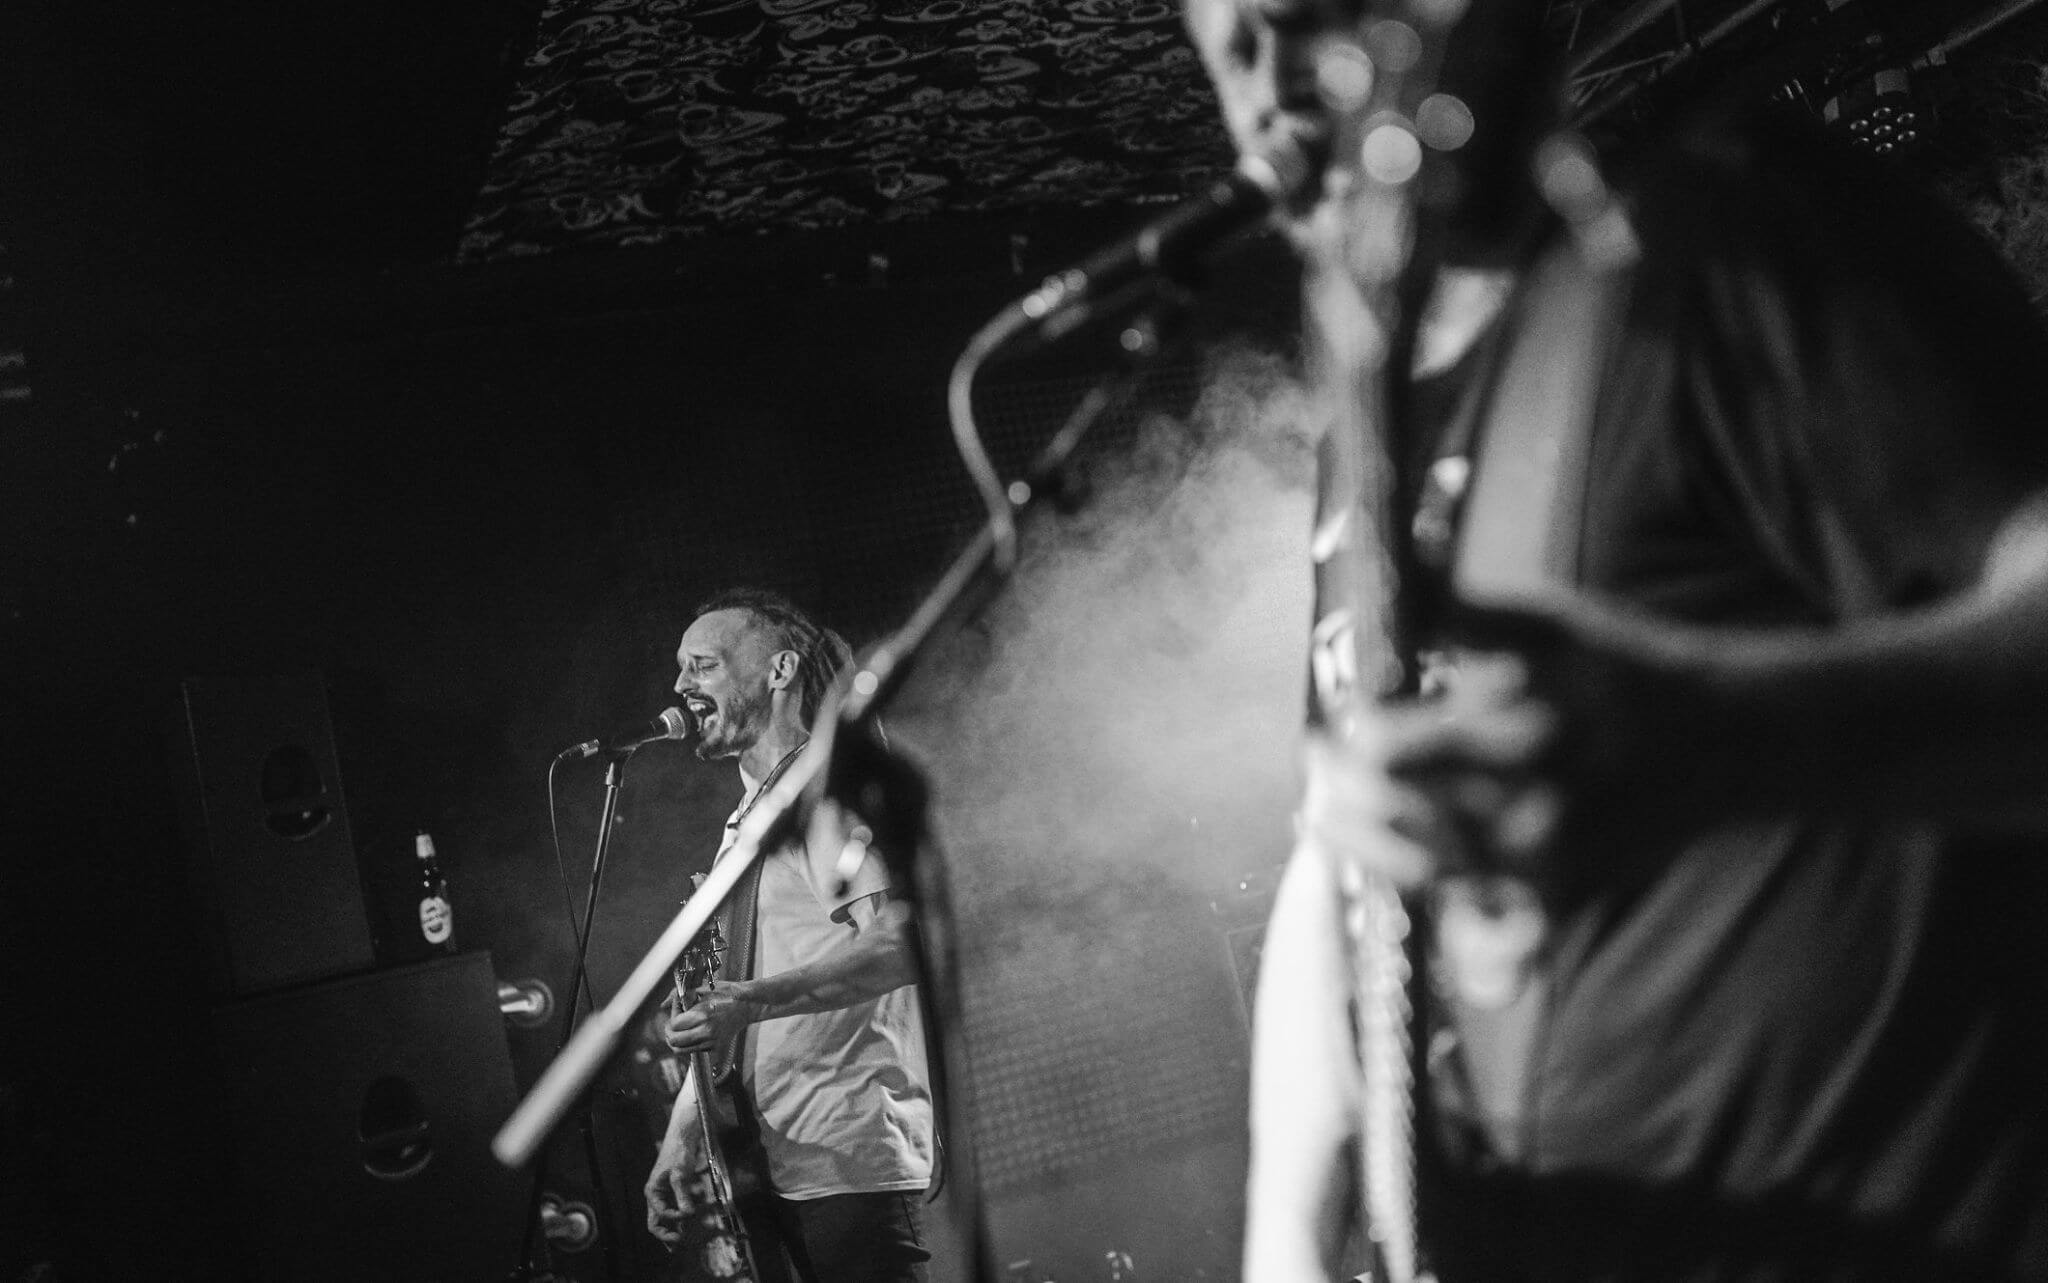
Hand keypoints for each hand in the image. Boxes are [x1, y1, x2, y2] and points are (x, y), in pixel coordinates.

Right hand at [643, 1124, 704, 1245]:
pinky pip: (674, 1210)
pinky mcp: (674, 1192)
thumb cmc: (678, 1153)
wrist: (683, 1137)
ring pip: (664, 1219)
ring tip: (680, 1242)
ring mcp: (665, 1195)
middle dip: (665, 1235)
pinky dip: (679, 1220)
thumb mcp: (680, 1173)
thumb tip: (687, 1214)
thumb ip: (682, 1194)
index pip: (659, 1214)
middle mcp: (656, 1196)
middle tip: (677, 1245)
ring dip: (671, 1229)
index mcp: (652, 1192)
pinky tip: (686, 1227)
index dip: (673, 1218)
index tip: (688, 1215)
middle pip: (655, 1222)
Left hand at [661, 985, 762, 1057]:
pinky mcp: (716, 1049)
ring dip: (676, 1040)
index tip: (677, 1007)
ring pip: (681, 1050)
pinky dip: (688, 1042)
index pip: (674, 1024)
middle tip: (672, 1023)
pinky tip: (694, 1031)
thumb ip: (680, 995)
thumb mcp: (703, 988)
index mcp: (703, 1015)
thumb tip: (664, 1004)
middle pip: (674, 1042)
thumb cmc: (728, 994)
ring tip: (680, 1029)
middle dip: (668, 1032)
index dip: (672, 1015)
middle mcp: (707, 1032)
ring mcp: (712, 1043)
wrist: (748, 1006)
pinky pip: (693, 1050)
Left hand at [1305, 595, 1754, 898]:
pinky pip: (1469, 910)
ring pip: (1419, 869)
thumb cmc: (1623, 672)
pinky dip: (1420, 888)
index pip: (1393, 752)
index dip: (1350, 738)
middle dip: (1340, 789)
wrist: (1726, 748)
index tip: (1328, 723)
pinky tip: (1381, 860)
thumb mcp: (1551, 625)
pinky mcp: (1559, 904)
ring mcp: (1548, 869)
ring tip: (1318, 815)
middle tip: (1313, 763)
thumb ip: (1460, 606)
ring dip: (1360, 841)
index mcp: (1525, 734)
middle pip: (1395, 814)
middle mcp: (1535, 812)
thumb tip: (1386, 563)